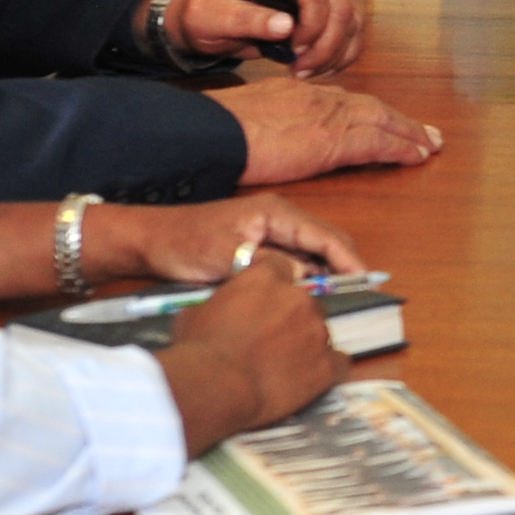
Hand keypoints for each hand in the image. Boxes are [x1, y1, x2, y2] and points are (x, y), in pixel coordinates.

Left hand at [99, 195, 367, 287]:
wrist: (149, 241)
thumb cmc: (183, 244)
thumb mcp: (227, 258)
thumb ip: (269, 267)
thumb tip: (307, 280)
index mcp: (275, 212)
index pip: (326, 235)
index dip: (349, 261)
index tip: (365, 284)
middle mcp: (279, 217)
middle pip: (326, 243)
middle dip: (344, 268)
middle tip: (357, 299)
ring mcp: (271, 231)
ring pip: (312, 253)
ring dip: (326, 275)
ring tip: (337, 303)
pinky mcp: (261, 245)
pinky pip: (295, 261)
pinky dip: (307, 277)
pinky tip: (308, 298)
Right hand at [152, 256, 340, 453]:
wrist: (215, 385)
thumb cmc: (199, 349)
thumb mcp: (197, 311)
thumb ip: (222, 303)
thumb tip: (221, 310)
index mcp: (267, 278)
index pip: (279, 268)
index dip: (270, 287)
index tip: (263, 302)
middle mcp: (298, 298)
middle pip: (304, 300)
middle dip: (290, 316)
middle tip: (270, 337)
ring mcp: (316, 330)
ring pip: (319, 330)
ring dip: (305, 342)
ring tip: (283, 362)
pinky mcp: (326, 365)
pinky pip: (339, 362)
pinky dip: (327, 368)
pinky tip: (310, 376)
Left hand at [181, 0, 363, 73]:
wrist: (207, 14)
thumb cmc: (203, 13)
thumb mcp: (209, 17)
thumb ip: (244, 19)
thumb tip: (286, 26)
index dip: (313, 26)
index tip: (294, 52)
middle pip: (339, 4)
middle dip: (326, 45)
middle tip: (302, 70)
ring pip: (350, 16)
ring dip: (336, 51)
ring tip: (308, 71)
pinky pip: (350, 24)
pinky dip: (343, 50)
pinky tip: (322, 66)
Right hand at [208, 79, 443, 181]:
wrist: (212, 132)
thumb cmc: (216, 130)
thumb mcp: (247, 117)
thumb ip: (269, 122)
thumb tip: (270, 137)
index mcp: (297, 92)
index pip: (342, 101)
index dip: (367, 113)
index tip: (383, 121)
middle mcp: (318, 97)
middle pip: (370, 106)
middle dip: (399, 120)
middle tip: (424, 133)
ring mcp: (327, 116)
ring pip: (382, 120)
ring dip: (409, 133)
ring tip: (430, 145)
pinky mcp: (332, 139)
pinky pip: (378, 142)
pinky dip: (401, 148)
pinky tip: (416, 157)